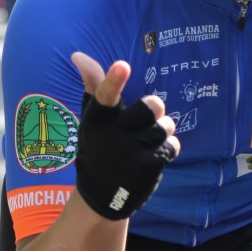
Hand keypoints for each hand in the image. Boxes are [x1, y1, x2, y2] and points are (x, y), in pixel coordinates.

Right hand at [70, 51, 179, 219]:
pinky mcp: (148, 166)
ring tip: (144, 145)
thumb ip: (94, 87)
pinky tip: (152, 159)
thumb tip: (79, 55)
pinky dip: (168, 150)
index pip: (104, 95)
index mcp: (96, 119)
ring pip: (166, 125)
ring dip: (162, 133)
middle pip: (153, 105)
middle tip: (142, 125)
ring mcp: (130, 151)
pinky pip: (173, 145)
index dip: (113, 79)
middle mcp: (111, 134)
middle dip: (155, 112)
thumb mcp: (92, 119)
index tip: (122, 65)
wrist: (102, 195)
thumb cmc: (99, 147)